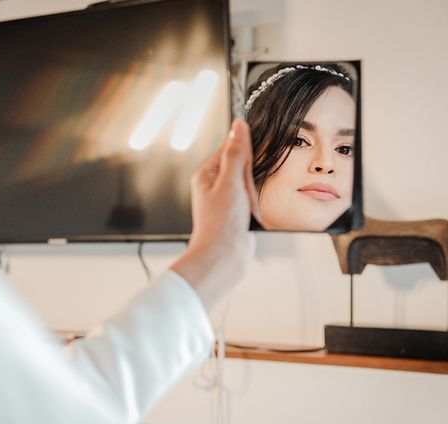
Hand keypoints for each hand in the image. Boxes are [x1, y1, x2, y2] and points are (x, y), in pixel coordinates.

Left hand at [170, 119, 258, 311]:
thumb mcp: (230, 183)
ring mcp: (227, 200)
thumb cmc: (221, 224)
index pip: (229, 148)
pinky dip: (256, 206)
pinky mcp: (238, 213)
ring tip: (246, 211)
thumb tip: (238, 126)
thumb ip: (236, 154)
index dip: (245, 150)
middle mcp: (215, 186)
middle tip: (243, 197)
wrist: (223, 258)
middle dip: (251, 180)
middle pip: (244, 166)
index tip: (255, 154)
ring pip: (252, 184)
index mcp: (206, 175)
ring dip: (254, 195)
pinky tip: (252, 216)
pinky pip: (254, 200)